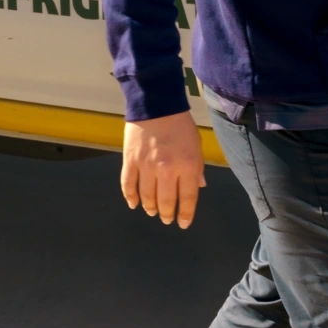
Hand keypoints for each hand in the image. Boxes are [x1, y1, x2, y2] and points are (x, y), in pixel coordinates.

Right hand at [121, 111, 206, 227]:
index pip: (188, 198)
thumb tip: (199, 187)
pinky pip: (128, 185)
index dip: (185, 214)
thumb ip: (197, 167)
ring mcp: (147, 166)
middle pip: (166, 201)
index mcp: (188, 165)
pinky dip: (130, 197)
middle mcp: (167, 170)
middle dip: (167, 214)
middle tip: (166, 219)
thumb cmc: (180, 124)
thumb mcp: (196, 145)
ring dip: (150, 208)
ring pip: (147, 197)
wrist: (155, 103)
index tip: (182, 224)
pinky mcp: (130, 161)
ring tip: (152, 212)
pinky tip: (133, 204)